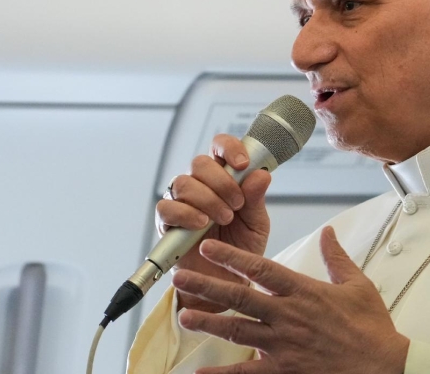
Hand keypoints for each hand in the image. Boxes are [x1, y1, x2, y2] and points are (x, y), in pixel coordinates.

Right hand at [156, 134, 271, 312]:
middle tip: (236, 204)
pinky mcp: (167, 222)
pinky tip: (201, 224)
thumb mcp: (256, 223)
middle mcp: (200, 185)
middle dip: (221, 181)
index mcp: (223, 177)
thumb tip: (261, 174)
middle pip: (199, 162)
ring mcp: (181, 202)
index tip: (243, 163)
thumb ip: (256, 198)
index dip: (229, 148)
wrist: (227, 283)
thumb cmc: (241, 248)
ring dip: (207, 199)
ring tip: (224, 219)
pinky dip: (186, 213)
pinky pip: (167, 207)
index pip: (220, 147)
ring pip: (184, 182)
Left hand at [173, 227, 409, 373]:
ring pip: (238, 330)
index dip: (233, 258)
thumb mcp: (357, 284)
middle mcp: (289, 316)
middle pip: (240, 297)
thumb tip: (328, 232)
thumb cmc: (371, 328)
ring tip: (184, 315)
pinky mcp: (285, 370)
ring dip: (209, 322)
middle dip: (208, 285)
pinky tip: (201, 373)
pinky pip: (248, 372)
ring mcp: (284, 345)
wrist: (383, 366)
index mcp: (304, 291)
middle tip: (182, 277)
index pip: (261, 269)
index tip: (210, 248)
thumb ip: (336, 257)